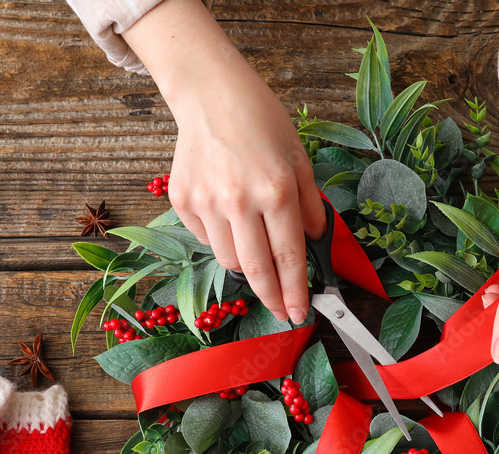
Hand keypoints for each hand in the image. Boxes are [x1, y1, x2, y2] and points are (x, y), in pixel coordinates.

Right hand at [124, 0, 324, 322]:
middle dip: (272, 297)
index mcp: (276, 191)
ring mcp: (207, 202)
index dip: (296, 291)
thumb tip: (314, 241)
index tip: (299, 314)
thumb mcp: (300, 158)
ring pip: (228, 260)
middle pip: (256, 270)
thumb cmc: (262, 122)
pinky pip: (206, 239)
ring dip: (247, 264)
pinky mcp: (183, 201)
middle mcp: (240, 201)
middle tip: (282, 311)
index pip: (288, 257)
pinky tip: (229, 215)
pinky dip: (222, 238)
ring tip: (255, 245)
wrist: (211, 94)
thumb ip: (311, 205)